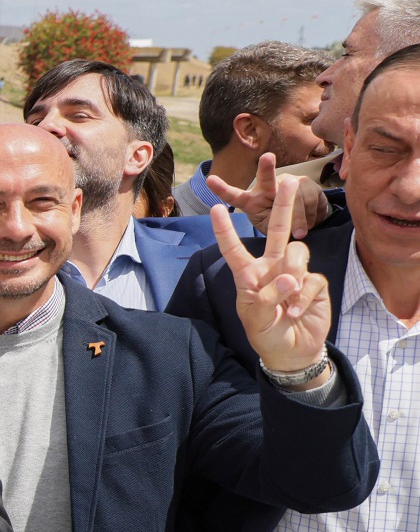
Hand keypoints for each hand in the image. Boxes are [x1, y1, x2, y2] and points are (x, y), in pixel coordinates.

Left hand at [209, 153, 329, 239]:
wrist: (302, 221)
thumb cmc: (278, 226)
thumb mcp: (270, 230)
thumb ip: (279, 230)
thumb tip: (299, 233)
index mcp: (251, 201)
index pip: (234, 196)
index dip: (222, 189)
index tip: (209, 180)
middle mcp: (267, 188)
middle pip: (266, 178)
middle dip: (266, 168)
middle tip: (267, 157)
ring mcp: (289, 183)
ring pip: (296, 198)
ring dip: (301, 219)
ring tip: (300, 233)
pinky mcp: (308, 184)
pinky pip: (313, 201)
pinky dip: (314, 216)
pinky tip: (312, 219)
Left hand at [215, 178, 330, 378]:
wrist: (291, 351)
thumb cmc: (265, 332)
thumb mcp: (255, 318)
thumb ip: (267, 297)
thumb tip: (290, 278)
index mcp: (249, 274)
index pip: (234, 249)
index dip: (225, 230)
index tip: (216, 208)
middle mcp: (272, 268)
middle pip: (276, 231)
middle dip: (282, 206)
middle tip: (288, 181)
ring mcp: (295, 273)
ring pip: (297, 253)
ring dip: (292, 275)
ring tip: (287, 300)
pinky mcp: (314, 283)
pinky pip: (311, 279)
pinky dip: (303, 298)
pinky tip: (295, 312)